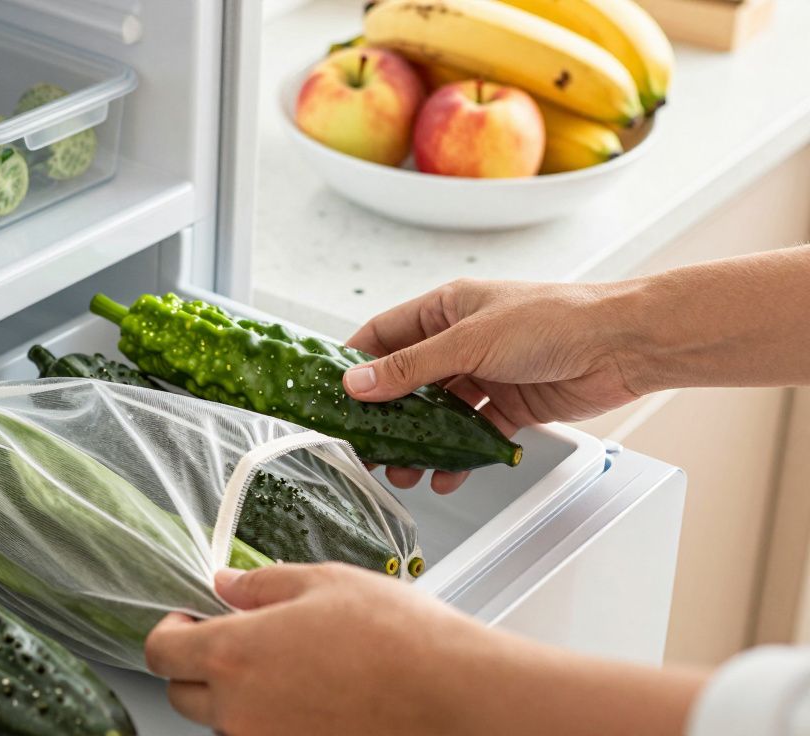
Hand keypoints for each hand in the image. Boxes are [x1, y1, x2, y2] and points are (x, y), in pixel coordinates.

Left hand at [145, 563, 704, 735]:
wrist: (452, 694)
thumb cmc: (396, 635)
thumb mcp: (323, 582)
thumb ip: (260, 585)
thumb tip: (224, 586)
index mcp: (233, 654)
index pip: (159, 652)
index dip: (166, 631)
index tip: (185, 618)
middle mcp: (238, 710)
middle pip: (181, 694)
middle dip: (197, 665)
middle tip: (235, 640)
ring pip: (223, 721)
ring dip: (236, 695)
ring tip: (288, 665)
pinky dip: (271, 718)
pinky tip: (310, 693)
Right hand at [342, 278, 643, 492]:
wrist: (623, 345)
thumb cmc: (553, 320)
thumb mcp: (469, 342)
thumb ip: (410, 368)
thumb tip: (357, 383)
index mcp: (446, 309)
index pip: (383, 335)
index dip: (355, 363)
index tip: (332, 395)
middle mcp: (461, 340)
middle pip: (407, 381)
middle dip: (385, 416)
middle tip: (364, 446)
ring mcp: (485, 375)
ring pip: (437, 413)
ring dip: (418, 442)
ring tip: (401, 470)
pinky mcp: (510, 406)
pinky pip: (471, 435)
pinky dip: (457, 456)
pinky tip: (445, 475)